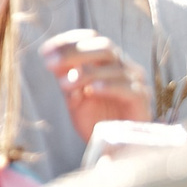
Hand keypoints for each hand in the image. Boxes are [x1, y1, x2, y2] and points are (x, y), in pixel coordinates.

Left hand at [41, 29, 155, 137]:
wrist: (114, 148)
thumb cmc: (95, 118)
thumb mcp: (74, 96)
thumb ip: (65, 78)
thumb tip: (52, 60)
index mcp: (106, 61)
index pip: (91, 39)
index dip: (68, 41)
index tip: (45, 52)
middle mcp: (123, 66)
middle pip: (104, 47)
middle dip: (73, 52)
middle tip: (49, 64)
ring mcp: (135, 81)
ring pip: (113, 66)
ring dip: (85, 73)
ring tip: (64, 85)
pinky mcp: (142, 99)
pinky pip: (128, 88)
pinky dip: (108, 86)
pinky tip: (91, 90)